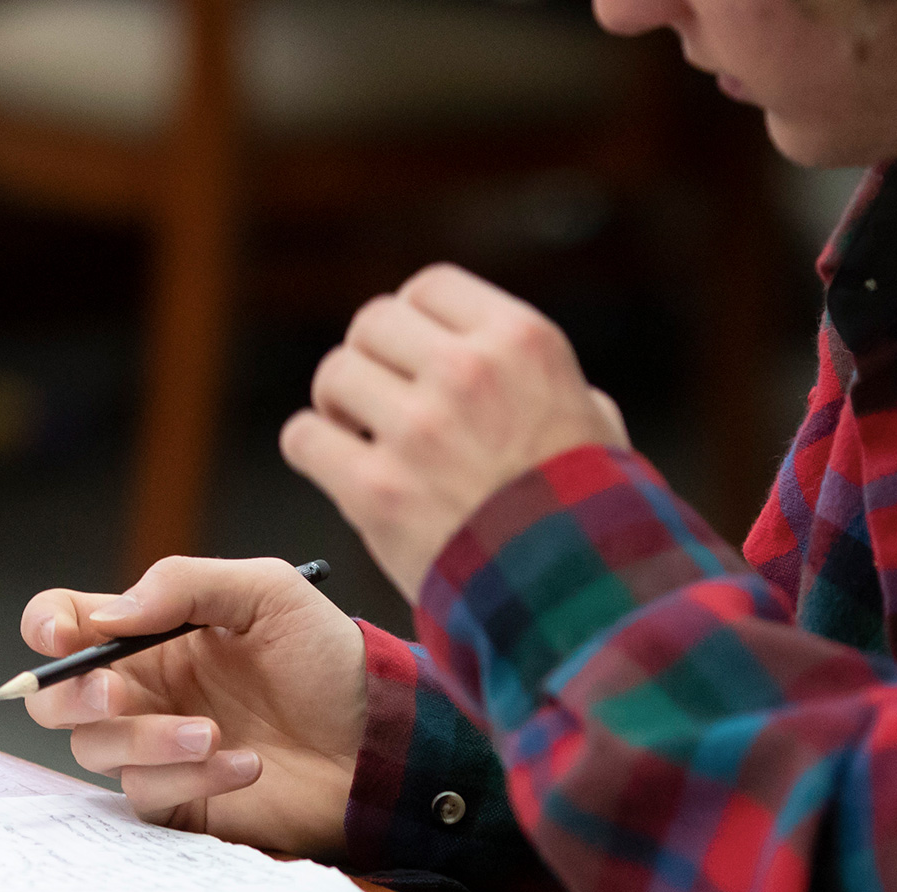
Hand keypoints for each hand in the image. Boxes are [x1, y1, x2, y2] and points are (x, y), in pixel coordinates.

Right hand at [18, 557, 366, 858]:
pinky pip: (148, 794)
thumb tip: (107, 614)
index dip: (46, 626)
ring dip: (150, 740)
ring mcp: (158, 747)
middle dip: (73, 696)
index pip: (67, 622)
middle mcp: (145, 690)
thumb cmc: (328, 659)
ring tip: (216, 733)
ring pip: (97, 750)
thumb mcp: (267, 591)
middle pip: (57, 698)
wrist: (380, 738)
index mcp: (151, 633)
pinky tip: (247, 764)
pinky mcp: (180, 799)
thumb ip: (184, 584)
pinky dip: (193, 777)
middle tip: (115, 695)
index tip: (62, 637)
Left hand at [281, 263, 627, 601]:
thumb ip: (541, 381)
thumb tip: (507, 368)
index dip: (412, 323)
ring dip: (338, 405)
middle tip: (379, 402)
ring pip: (333, 374)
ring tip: (361, 438)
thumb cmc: (590, 515)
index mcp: (521, 342)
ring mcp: (417, 430)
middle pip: (371, 324)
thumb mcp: (593, 421)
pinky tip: (339, 471)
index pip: (429, 288)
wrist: (576, 598)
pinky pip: (303, 438)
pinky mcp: (375, 490)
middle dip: (371, 361)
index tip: (412, 358)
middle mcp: (466, 372)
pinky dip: (313, 451)